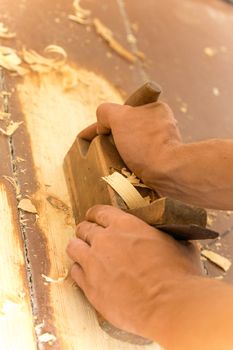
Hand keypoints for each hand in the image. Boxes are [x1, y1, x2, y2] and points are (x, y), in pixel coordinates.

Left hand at [66, 205, 201, 345]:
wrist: (169, 305)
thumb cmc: (178, 274)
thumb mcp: (177, 243)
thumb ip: (165, 235)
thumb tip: (171, 234)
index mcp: (125, 224)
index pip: (99, 212)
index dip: (95, 215)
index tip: (94, 218)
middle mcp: (105, 239)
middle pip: (84, 228)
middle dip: (86, 231)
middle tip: (89, 236)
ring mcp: (94, 263)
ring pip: (74, 247)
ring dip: (78, 248)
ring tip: (83, 253)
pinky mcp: (90, 286)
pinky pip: (75, 272)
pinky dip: (79, 270)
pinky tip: (86, 273)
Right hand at [79, 102, 181, 183]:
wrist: (169, 172)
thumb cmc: (145, 143)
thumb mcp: (120, 117)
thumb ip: (106, 111)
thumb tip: (102, 124)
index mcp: (155, 109)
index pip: (122, 114)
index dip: (102, 124)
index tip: (91, 137)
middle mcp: (162, 126)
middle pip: (126, 131)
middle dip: (112, 140)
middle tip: (98, 152)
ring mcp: (164, 146)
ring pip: (133, 148)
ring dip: (119, 156)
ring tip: (107, 166)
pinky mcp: (165, 164)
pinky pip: (141, 163)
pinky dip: (130, 167)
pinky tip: (122, 175)